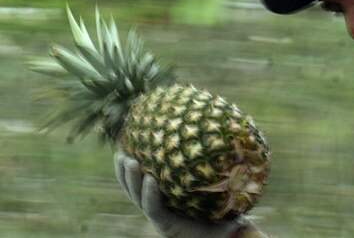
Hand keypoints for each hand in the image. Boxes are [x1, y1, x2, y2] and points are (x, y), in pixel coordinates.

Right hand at [114, 150, 262, 237]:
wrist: (230, 234)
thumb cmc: (227, 208)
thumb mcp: (221, 182)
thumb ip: (220, 161)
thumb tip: (233, 127)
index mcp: (167, 196)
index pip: (144, 179)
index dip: (133, 165)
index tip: (127, 144)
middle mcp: (161, 206)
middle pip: (134, 188)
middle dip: (124, 171)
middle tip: (120, 151)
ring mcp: (162, 217)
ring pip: (139, 198)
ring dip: (132, 180)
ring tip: (130, 160)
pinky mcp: (167, 226)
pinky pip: (154, 209)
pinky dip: (150, 194)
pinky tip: (150, 179)